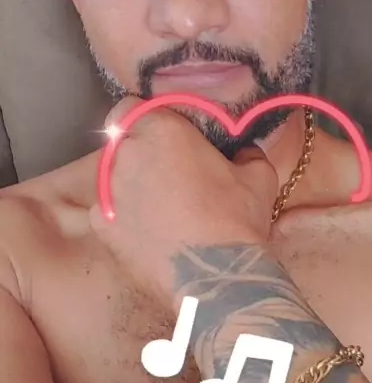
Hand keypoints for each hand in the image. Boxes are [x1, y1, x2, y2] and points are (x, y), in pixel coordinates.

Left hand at [89, 98, 278, 309]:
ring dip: (130, 182)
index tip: (162, 133)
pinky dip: (122, 215)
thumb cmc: (237, 219)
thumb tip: (243, 151)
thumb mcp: (258, 175)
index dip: (143, 117)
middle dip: (138, 150)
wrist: (216, 277)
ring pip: (111, 176)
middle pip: (119, 140)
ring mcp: (108, 192)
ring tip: (160, 204)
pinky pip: (106, 210)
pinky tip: (148, 230)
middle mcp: (126, 154)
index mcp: (161, 130)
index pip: (130, 105)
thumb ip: (245, 152)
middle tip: (166, 169)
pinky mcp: (101, 226)